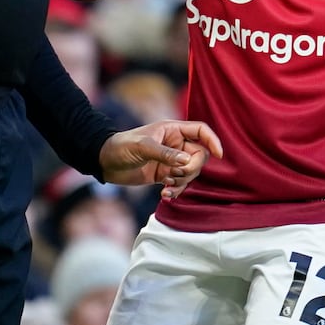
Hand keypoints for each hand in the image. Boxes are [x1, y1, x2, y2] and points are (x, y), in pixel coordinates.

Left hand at [99, 120, 222, 199]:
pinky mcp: (164, 174)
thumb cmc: (121, 146)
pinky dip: (176, 190)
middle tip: (175, 174)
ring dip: (182, 181)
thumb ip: (165, 154)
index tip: (219, 154)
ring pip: (191, 172)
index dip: (213, 140)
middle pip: (199, 156)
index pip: (201, 131)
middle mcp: (175, 144)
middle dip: (191, 168)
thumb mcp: (142, 147)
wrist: (104, 162)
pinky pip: (180, 183)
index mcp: (172, 130)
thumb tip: (186, 161)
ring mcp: (170, 160)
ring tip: (166, 185)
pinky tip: (165, 195)